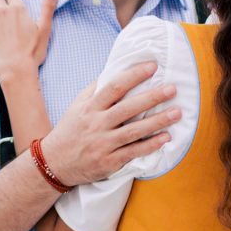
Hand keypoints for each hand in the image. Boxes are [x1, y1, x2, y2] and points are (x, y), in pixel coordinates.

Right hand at [41, 62, 179, 186]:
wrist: (53, 163)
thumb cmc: (69, 131)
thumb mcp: (76, 107)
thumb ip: (94, 90)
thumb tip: (112, 71)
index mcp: (90, 108)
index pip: (114, 87)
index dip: (134, 75)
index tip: (152, 66)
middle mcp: (97, 124)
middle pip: (128, 108)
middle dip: (152, 97)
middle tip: (172, 89)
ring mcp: (103, 144)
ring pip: (134, 131)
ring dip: (157, 122)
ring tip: (176, 113)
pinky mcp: (108, 162)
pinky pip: (133, 152)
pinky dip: (150, 145)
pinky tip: (166, 138)